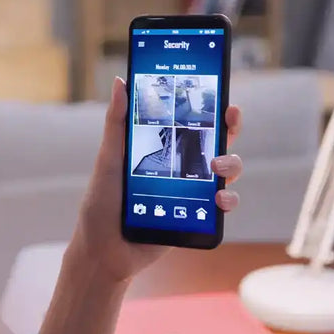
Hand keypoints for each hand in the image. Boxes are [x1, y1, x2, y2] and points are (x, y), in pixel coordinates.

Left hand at [73, 77, 242, 281]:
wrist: (104, 252)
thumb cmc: (101, 204)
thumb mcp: (108, 161)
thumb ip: (117, 123)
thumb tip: (120, 81)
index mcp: (160, 150)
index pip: (188, 124)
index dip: (207, 109)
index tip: (218, 94)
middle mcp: (179, 168)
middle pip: (214, 143)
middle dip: (228, 129)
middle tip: (229, 120)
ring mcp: (190, 192)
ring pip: (224, 171)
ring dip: (231, 163)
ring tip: (217, 167)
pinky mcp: (196, 216)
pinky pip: (221, 206)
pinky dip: (227, 200)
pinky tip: (218, 199)